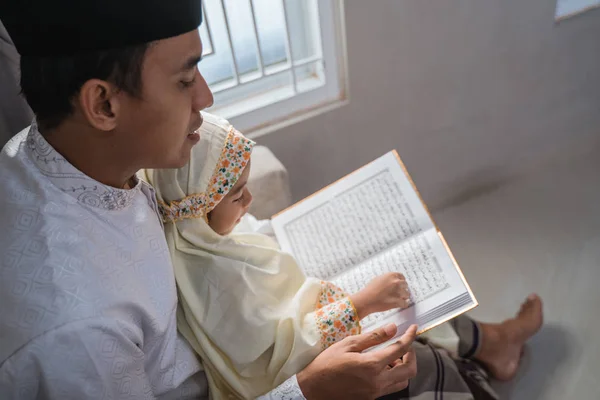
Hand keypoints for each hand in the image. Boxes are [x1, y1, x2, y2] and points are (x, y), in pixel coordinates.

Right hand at [297, 324, 417, 399]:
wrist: (313, 388)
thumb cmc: (326, 363)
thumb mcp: (348, 344)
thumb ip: (373, 337)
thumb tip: (394, 328)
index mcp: (372, 365)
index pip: (400, 348)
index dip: (410, 336)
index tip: (413, 328)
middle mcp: (378, 381)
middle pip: (409, 370)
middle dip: (412, 354)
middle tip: (405, 344)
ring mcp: (375, 392)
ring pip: (402, 381)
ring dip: (404, 367)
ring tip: (393, 356)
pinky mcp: (371, 398)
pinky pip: (390, 387)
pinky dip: (393, 375)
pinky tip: (382, 367)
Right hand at [351, 272, 409, 318]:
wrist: (366, 300)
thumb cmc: (370, 290)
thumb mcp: (378, 279)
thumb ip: (387, 279)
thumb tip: (392, 281)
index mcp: (391, 275)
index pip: (402, 277)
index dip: (401, 281)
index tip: (401, 285)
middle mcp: (396, 282)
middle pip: (405, 285)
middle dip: (403, 289)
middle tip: (399, 293)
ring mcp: (398, 292)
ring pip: (407, 295)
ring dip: (403, 297)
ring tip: (398, 300)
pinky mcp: (398, 301)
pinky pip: (405, 303)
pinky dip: (403, 305)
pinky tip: (399, 305)